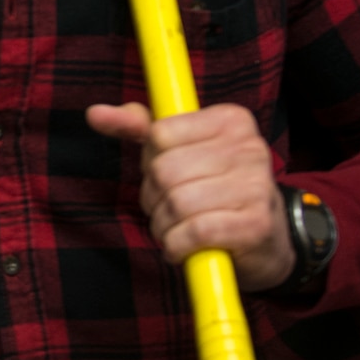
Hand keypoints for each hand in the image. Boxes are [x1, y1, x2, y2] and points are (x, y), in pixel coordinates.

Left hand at [87, 101, 293, 290]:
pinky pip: (194, 232)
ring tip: (178, 228)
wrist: (265, 240)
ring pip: (176, 203)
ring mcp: (257, 186)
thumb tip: (95, 113)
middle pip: (164, 170)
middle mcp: (250, 147)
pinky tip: (185, 246)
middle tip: (170, 207)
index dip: (151, 161)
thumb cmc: (213, 187)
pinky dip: (177, 245)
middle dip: (154, 197)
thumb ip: (139, 127)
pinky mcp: (257, 224)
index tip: (170, 173)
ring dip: (164, 225)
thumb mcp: (180, 148)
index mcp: (231, 120)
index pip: (160, 134)